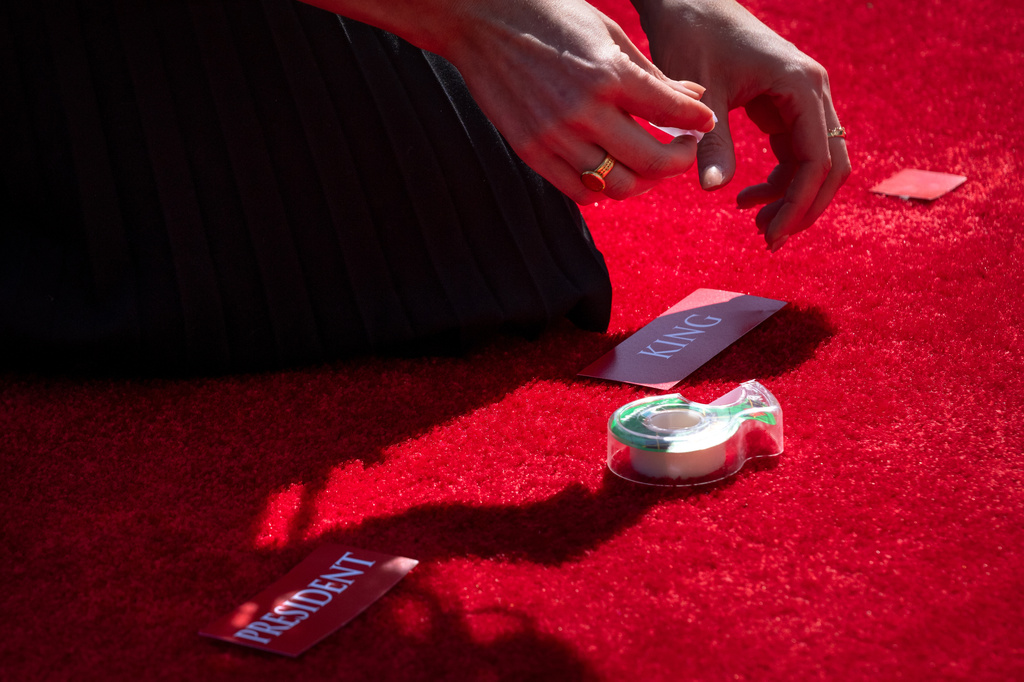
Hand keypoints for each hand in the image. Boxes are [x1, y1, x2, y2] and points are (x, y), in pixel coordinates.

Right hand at [436, 0, 716, 202]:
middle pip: (652, 162)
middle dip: (678, 161)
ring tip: (648, 167)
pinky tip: (609, 172)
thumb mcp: (609, 33)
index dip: (698, 123)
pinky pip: (578, 191)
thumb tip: (695, 97)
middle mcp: (584, 110)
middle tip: (681, 150)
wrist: (481, 20)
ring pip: (617, 185)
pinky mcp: (530, 151)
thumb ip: (652, 72)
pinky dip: (602, 189)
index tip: (703, 123)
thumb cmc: (551, 17)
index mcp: (609, 73)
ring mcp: (554, 136)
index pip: (673, 113)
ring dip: (643, 182)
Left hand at [635, 0, 851, 249]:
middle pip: (829, 163)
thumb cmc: (689, 37)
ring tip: (756, 225)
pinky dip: (780, 179)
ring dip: (792, 196)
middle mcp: (812, 90)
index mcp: (800, 85)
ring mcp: (802, 95)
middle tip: (768, 240)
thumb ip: (710, 143)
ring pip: (816, 160)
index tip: (770, 235)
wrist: (686, 1)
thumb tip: (715, 191)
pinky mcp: (786, 102)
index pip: (817, 159)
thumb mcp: (698, 95)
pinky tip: (746, 198)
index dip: (798, 203)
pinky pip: (796, 150)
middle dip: (804, 206)